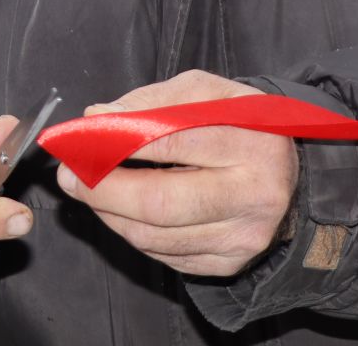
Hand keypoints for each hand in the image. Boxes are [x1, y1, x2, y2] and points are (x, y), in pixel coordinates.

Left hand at [55, 70, 297, 277]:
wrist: (288, 173)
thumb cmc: (239, 125)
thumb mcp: (207, 93)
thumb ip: (152, 101)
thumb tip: (98, 118)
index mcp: (255, 141)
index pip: (173, 140)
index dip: (118, 139)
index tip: (80, 136)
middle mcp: (255, 195)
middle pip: (160, 202)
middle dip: (102, 189)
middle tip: (69, 176)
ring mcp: (243, 236)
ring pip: (155, 236)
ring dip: (110, 213)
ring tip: (88, 190)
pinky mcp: (229, 263)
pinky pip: (164, 255)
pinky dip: (133, 232)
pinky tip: (122, 211)